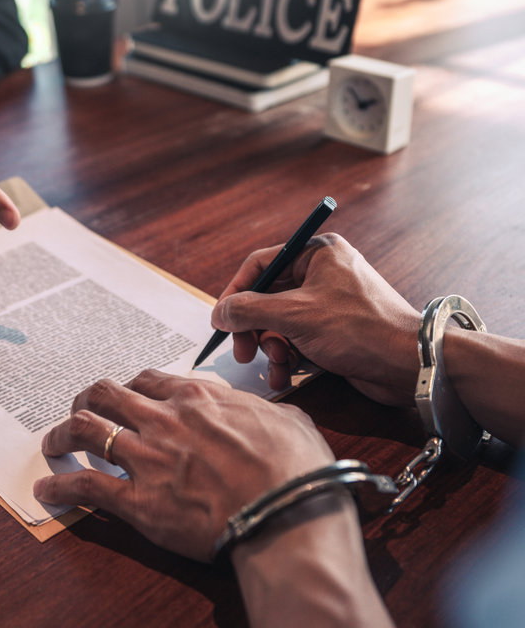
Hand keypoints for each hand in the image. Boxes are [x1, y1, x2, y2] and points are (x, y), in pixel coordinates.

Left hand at [34, 369, 334, 560]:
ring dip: (63, 434)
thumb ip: (266, 411)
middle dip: (87, 400)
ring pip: (87, 430)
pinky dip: (61, 487)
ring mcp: (147, 457)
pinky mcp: (139, 501)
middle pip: (107, 395)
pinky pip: (86, 486)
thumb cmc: (294, 468)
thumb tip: (271, 412)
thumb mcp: (289, 420)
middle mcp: (165, 419)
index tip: (126, 396)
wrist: (287, 511)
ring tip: (53, 442)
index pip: (148, 381)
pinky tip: (47, 490)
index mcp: (197, 398)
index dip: (130, 388)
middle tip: (80, 410)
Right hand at [211, 233, 420, 405]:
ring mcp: (329, 303)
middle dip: (254, 328)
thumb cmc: (357, 328)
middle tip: (243, 352)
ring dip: (271, 347)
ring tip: (276, 364)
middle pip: (267, 297)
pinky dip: (287, 357)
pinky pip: (297, 338)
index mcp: (317, 253)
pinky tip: (286, 374)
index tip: (220, 320)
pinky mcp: (334, 331)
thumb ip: (249, 310)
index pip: (260, 265)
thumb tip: (217, 313)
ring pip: (280, 322)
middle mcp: (322, 273)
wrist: (410, 364)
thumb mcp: (294, 315)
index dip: (236, 293)